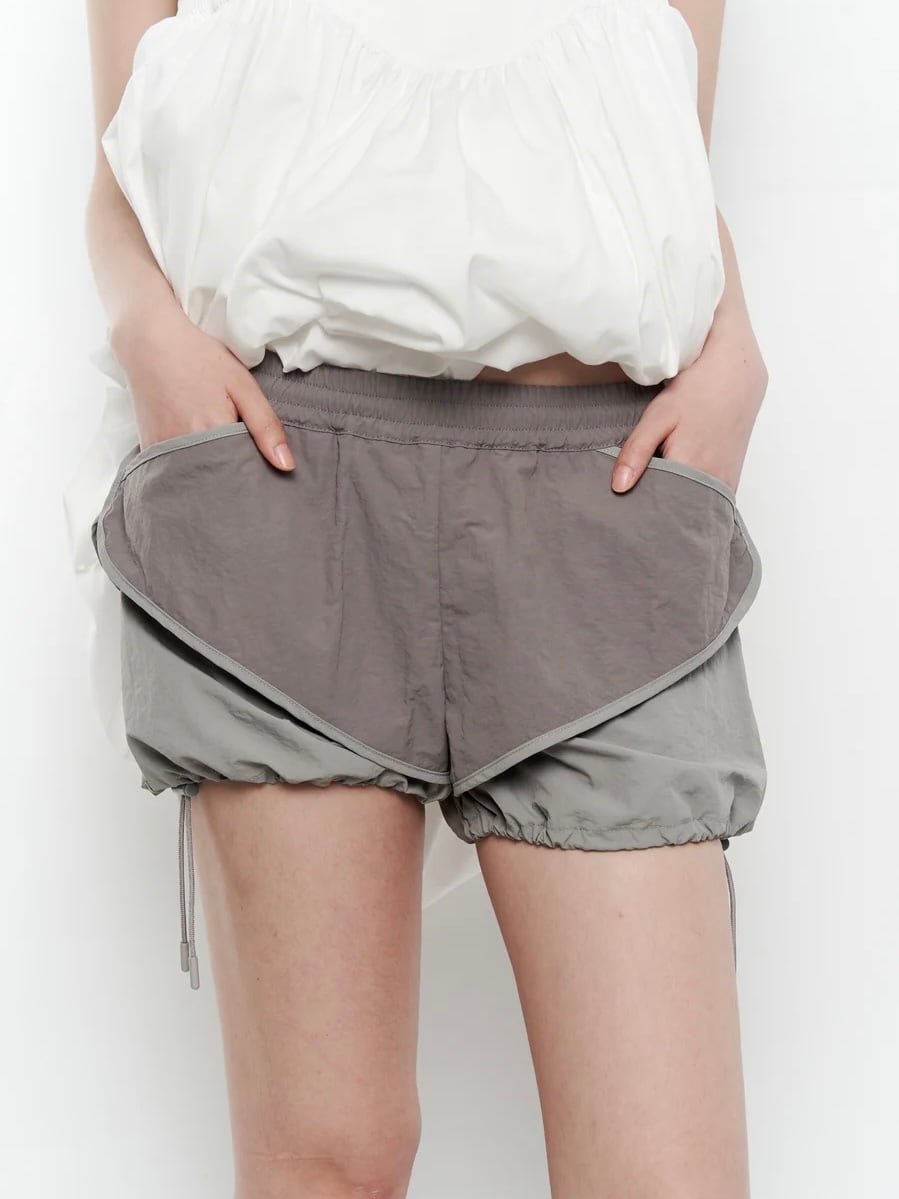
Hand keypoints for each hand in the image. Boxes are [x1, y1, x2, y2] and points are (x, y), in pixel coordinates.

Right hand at [110, 300, 295, 469]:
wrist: (149, 343)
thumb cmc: (200, 359)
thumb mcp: (242, 385)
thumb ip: (266, 426)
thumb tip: (287, 466)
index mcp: (213, 433)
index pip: (242, 475)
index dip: (253, 476)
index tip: (261, 473)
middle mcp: (186, 448)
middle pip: (219, 480)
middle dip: (232, 478)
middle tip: (239, 458)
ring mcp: (163, 452)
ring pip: (197, 477)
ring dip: (211, 473)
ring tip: (216, 450)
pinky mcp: (150, 449)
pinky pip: (175, 469)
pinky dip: (189, 466)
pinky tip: (196, 448)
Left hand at [611, 310, 767, 496]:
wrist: (736, 379)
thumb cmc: (696, 394)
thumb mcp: (659, 416)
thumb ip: (637, 451)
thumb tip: (618, 486)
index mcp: (689, 469)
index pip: (657, 506)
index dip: (640, 508)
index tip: (626, 507)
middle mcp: (711, 483)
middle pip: (675, 511)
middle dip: (656, 510)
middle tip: (635, 504)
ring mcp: (724, 485)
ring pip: (691, 507)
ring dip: (674, 505)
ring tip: (655, 495)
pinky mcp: (730, 483)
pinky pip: (706, 502)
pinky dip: (690, 500)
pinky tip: (677, 488)